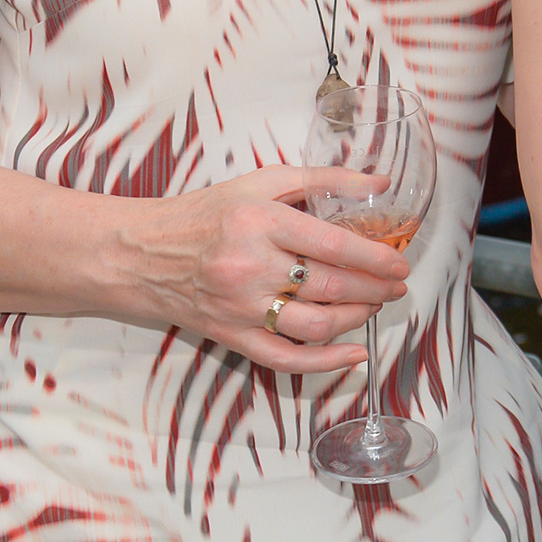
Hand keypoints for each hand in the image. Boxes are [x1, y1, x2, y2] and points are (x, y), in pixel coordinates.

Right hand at [112, 166, 411, 371]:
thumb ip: (323, 179)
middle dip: (375, 288)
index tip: (400, 262)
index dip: (375, 258)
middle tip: (397, 285)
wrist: (141, 254)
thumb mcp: (261, 182)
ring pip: (314, 325)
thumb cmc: (205, 213)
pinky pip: (285, 358)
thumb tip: (380, 184)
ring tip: (375, 305)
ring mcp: (239, 307)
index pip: (333, 245)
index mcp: (260, 222)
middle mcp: (250, 266)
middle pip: (330, 286)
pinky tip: (354, 354)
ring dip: (357, 318)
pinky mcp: (230, 336)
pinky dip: (325, 362)